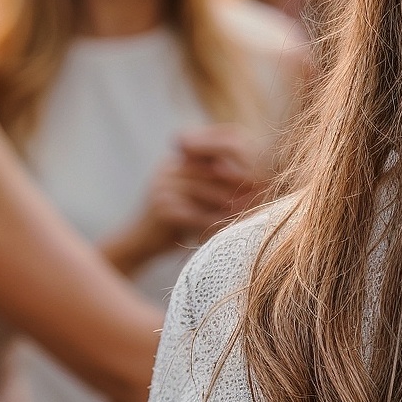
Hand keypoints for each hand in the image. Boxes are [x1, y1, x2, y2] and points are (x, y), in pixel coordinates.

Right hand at [103, 126, 271, 272]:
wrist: (139, 245)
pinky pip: (197, 214)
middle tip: (263, 194)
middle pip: (212, 173)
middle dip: (238, 185)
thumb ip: (214, 186)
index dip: (237, 166)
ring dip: (231, 203)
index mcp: (176, 162)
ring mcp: (162, 187)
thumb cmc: (175, 223)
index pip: (211, 156)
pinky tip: (232, 229)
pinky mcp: (162, 208)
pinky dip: (216, 222)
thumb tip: (256, 180)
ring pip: (207, 193)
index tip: (262, 177)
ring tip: (252, 211)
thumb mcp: (194, 199)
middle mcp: (167, 168)